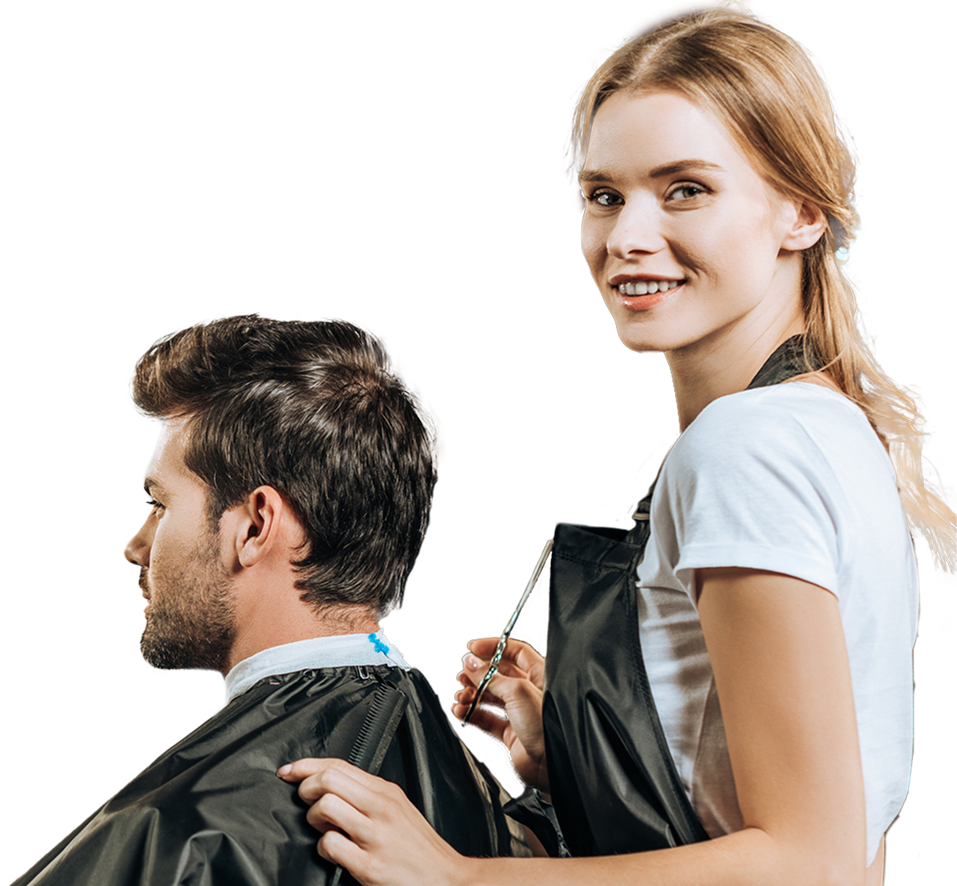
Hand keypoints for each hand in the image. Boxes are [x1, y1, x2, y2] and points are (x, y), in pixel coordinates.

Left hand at [277, 758, 464, 885]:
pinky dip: (322, 848)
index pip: (339, 765)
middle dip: (305, 787)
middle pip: (329, 779)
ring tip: (321, 827)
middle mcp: (381, 808)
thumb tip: (331, 785)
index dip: (307, 765)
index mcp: (386, 792)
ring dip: (312, 817)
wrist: (445, 879)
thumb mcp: (398, 809)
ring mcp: (375, 836)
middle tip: (304, 800)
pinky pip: (330, 845)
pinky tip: (331, 852)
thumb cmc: (418, 848)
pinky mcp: (369, 865)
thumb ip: (369, 795)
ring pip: (326, 806)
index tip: (289, 770)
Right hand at [452, 637, 548, 795]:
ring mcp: (521, 714)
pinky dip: (473, 715)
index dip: (494, 647)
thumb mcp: (517, 691)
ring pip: (492, 698)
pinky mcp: (513, 734)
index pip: (515, 652)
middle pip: (500, 675)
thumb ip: (491, 677)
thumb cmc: (547, 725)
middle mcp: (530, 693)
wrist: (555, 764)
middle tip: (463, 676)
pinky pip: (489, 720)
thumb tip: (471, 662)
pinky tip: (462, 712)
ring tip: (460, 697)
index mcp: (539, 675)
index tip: (473, 648)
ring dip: (472, 695)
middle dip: (478, 674)